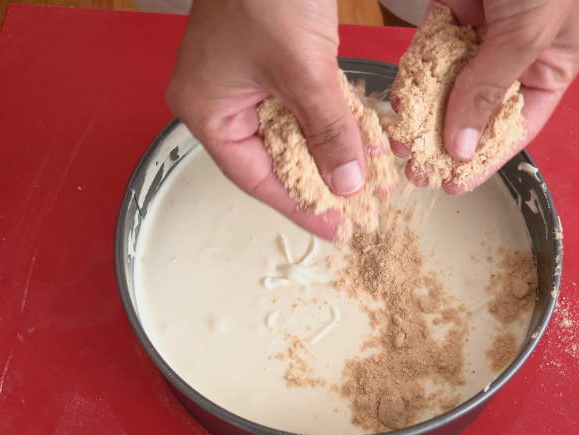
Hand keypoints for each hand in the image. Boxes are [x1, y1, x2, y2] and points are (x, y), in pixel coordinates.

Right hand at [166, 0, 365, 240]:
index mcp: (207, 110)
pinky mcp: (269, 62)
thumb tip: (348, 182)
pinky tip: (364, 141)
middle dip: (321, 182)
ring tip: (371, 181)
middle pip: (274, 159)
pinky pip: (300, 105)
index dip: (300, 206)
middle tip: (359, 209)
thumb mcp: (303, 70)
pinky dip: (331, 121)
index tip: (336, 228)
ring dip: (332, 153)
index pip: (256, 178)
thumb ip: (327, 130)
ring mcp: (244, 81)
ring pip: (292, 134)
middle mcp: (220, 100)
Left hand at [391, 0, 578, 194]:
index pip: (516, 125)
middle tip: (418, 169)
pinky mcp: (450, 10)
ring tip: (400, 143)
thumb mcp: (526, 35)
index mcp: (552, 63)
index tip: (456, 184)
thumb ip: (490, 88)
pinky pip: (426, 51)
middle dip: (445, 141)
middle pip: (476, 110)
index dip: (485, 158)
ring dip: (422, 115)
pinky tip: (400, 102)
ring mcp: (481, 32)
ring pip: (447, 84)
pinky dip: (412, 76)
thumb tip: (462, 145)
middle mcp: (515, 53)